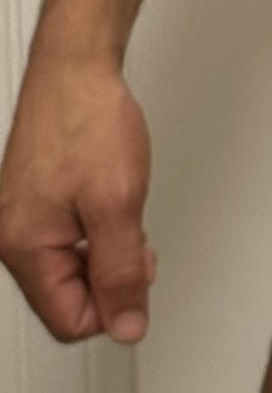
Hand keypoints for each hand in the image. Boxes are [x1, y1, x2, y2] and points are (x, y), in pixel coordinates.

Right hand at [0, 47, 157, 344]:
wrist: (76, 66)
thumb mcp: (117, 204)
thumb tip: (126, 326)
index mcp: (24, 246)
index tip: (137, 271)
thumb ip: (122, 272)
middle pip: (69, 297)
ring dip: (105, 250)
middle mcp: (13, 236)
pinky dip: (95, 229)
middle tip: (133, 236)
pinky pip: (66, 239)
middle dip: (110, 275)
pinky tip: (108, 201)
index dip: (115, 304)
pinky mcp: (32, 199)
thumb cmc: (86, 120)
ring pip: (71, 267)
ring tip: (120, 209)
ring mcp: (21, 216)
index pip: (70, 321)